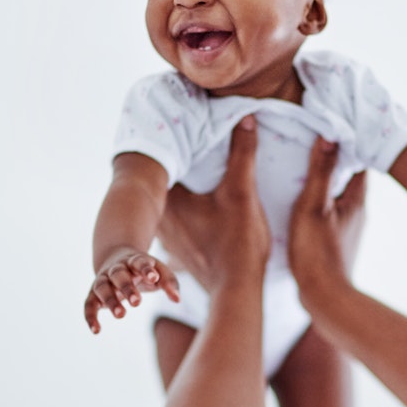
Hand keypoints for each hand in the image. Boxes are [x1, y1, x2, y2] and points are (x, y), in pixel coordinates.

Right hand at [85, 248, 179, 333]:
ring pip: (102, 287)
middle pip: (118, 274)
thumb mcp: (158, 271)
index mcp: (133, 260)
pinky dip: (90, 317)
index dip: (145, 269)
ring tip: (121, 315)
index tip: (154, 277)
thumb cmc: (142, 270)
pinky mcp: (93, 294)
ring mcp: (103, 280)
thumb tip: (177, 299)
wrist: (114, 257)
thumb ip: (169, 282)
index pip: (139, 262)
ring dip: (110, 300)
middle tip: (137, 302)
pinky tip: (96, 331)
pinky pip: (88, 304)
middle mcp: (116, 268)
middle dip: (126, 287)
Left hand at [156, 116, 270, 292]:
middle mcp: (160, 219)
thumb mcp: (242, 192)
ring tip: (202, 172)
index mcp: (168, 201)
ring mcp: (167, 236)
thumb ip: (242, 154)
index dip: (177, 144)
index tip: (187, 129)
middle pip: (169, 182)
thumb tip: (245, 117)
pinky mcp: (179, 249)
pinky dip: (191, 210)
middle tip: (197, 145)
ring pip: (173, 203)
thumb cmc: (236, 242)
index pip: (166, 162)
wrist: (236, 289)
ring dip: (186, 189)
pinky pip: (181, 220)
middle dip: (183, 165)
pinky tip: (205, 207)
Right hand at [288, 138, 366, 289]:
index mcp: (356, 200)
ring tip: (300, 166)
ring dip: (323, 180)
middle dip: (332, 159)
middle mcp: (357, 212)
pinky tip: (299, 200)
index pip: (357, 160)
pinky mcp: (336, 240)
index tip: (327, 126)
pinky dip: (317, 200)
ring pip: (336, 194)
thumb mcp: (312, 206)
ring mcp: (347, 227)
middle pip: (347, 176)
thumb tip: (329, 136)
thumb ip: (321, 172)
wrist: (323, 297)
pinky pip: (328, 210)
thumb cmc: (316, 252)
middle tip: (310, 141)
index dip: (345, 142)